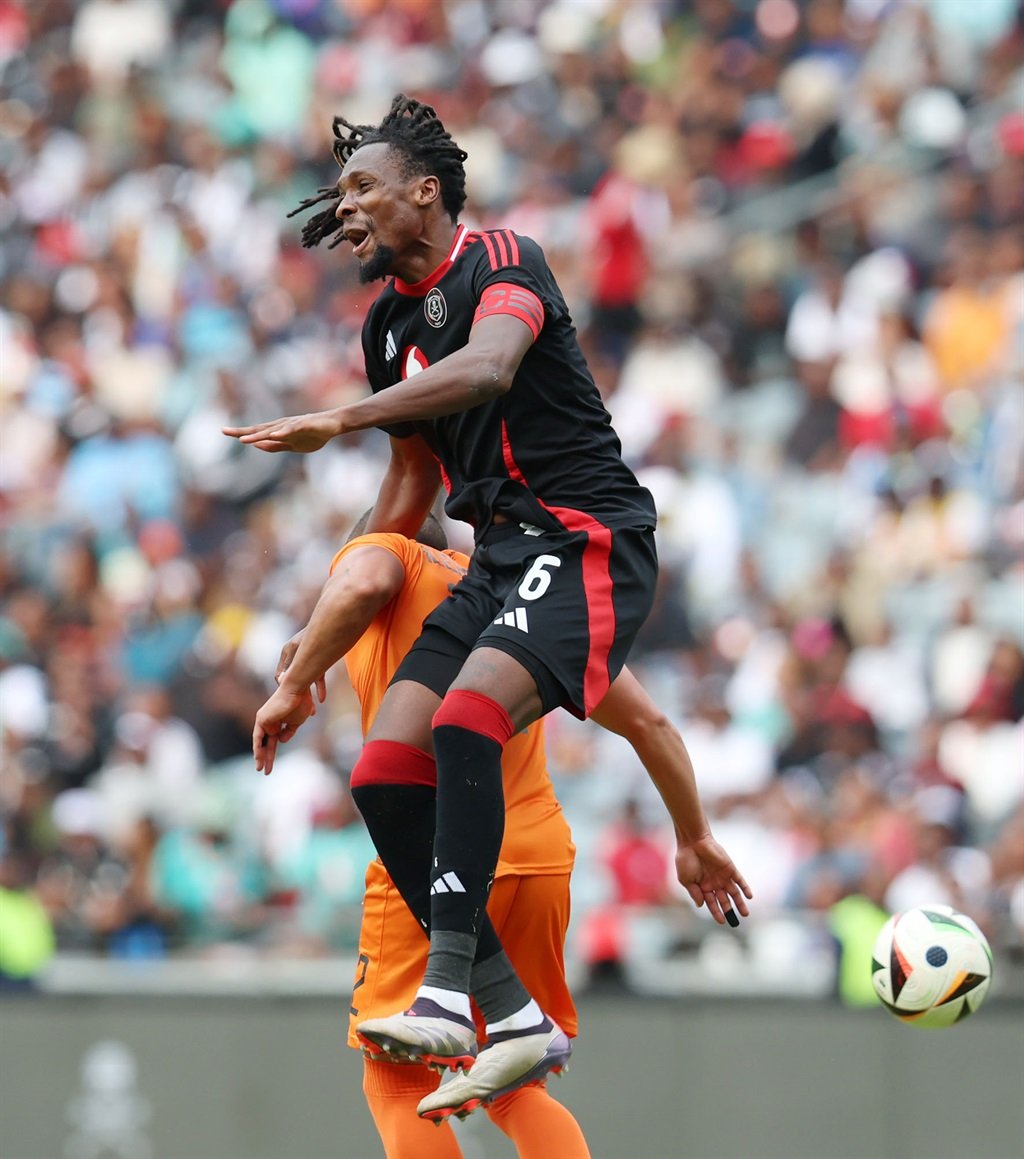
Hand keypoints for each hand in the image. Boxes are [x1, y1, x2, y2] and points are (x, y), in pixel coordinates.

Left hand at [223, 409, 342, 452]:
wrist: (332, 424)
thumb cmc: (312, 434)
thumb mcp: (291, 445)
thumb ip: (275, 446)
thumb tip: (257, 446)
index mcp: (277, 431)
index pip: (255, 432)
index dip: (240, 433)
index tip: (224, 431)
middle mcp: (281, 426)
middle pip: (258, 429)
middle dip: (242, 431)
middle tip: (223, 431)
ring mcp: (292, 425)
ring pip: (271, 431)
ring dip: (257, 435)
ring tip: (243, 440)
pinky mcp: (304, 425)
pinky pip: (291, 430)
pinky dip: (281, 433)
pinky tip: (272, 435)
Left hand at [253, 685, 317, 774]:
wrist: (297, 690)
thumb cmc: (300, 703)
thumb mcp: (297, 722)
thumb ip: (289, 732)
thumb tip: (281, 741)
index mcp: (278, 721)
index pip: (274, 740)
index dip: (273, 752)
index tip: (272, 764)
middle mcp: (269, 721)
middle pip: (267, 743)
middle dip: (268, 758)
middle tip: (266, 771)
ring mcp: (264, 720)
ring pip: (261, 742)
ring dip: (261, 756)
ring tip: (261, 769)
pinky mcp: (262, 719)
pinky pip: (258, 738)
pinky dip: (258, 748)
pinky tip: (258, 758)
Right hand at [275, 631, 326, 704]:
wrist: (341, 619)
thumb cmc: (324, 631)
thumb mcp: (303, 650)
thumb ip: (294, 665)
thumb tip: (281, 681)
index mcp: (289, 650)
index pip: (280, 676)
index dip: (284, 690)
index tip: (288, 703)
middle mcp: (297, 653)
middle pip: (292, 679)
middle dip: (296, 695)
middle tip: (299, 711)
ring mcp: (309, 655)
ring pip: (306, 679)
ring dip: (308, 694)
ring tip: (311, 711)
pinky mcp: (321, 657)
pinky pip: (317, 675)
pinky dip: (319, 686)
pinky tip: (322, 699)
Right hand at [675, 833, 751, 925]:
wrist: (692, 841)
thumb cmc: (686, 859)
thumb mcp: (686, 880)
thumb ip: (694, 893)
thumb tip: (701, 905)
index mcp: (702, 886)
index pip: (711, 902)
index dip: (716, 912)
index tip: (721, 921)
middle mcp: (714, 882)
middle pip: (724, 900)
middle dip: (729, 911)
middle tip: (735, 922)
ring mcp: (722, 876)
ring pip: (734, 892)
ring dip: (740, 903)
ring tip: (745, 914)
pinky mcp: (730, 868)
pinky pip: (739, 880)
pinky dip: (745, 887)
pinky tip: (749, 896)